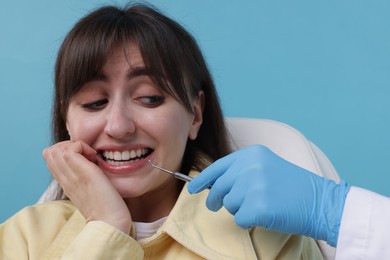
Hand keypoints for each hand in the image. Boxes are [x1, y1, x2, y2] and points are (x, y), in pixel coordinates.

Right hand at [43, 141, 131, 233]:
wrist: (110, 221)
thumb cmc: (107, 206)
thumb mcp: (90, 188)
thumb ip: (84, 176)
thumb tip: (91, 159)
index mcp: (65, 183)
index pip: (51, 159)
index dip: (65, 151)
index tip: (84, 158)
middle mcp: (64, 179)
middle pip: (49, 152)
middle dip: (68, 145)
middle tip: (86, 155)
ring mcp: (71, 176)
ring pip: (55, 149)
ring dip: (75, 146)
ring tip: (90, 157)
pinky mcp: (82, 173)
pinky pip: (71, 149)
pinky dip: (83, 147)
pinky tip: (95, 159)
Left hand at [187, 144, 349, 245]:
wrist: (320, 201)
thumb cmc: (293, 186)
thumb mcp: (266, 166)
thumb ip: (241, 170)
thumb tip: (212, 183)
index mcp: (252, 154)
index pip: (218, 167)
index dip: (202, 179)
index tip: (192, 188)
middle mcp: (250, 167)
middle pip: (219, 188)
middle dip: (215, 199)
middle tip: (215, 206)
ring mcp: (253, 186)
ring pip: (229, 204)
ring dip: (240, 209)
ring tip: (262, 204)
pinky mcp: (257, 207)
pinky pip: (239, 219)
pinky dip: (248, 221)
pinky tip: (265, 214)